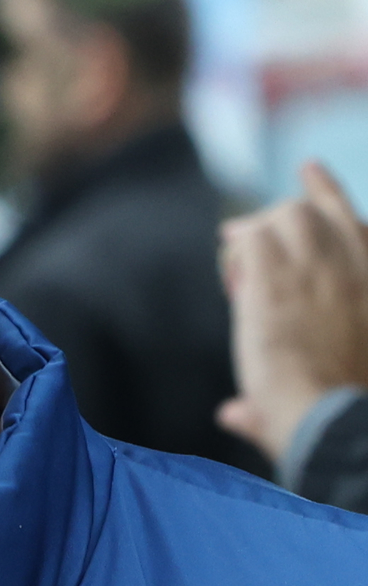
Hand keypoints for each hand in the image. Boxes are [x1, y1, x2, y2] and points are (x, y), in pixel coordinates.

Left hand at [220, 161, 367, 462]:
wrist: (333, 414)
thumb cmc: (337, 410)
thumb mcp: (342, 381)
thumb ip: (281, 392)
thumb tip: (231, 416)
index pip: (353, 221)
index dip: (327, 193)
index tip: (309, 169)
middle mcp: (355, 264)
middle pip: (311, 212)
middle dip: (277, 219)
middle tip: (243, 238)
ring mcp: (319, 266)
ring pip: (281, 215)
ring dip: (256, 235)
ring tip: (239, 264)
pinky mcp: (279, 276)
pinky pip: (251, 239)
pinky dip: (238, 254)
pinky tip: (235, 280)